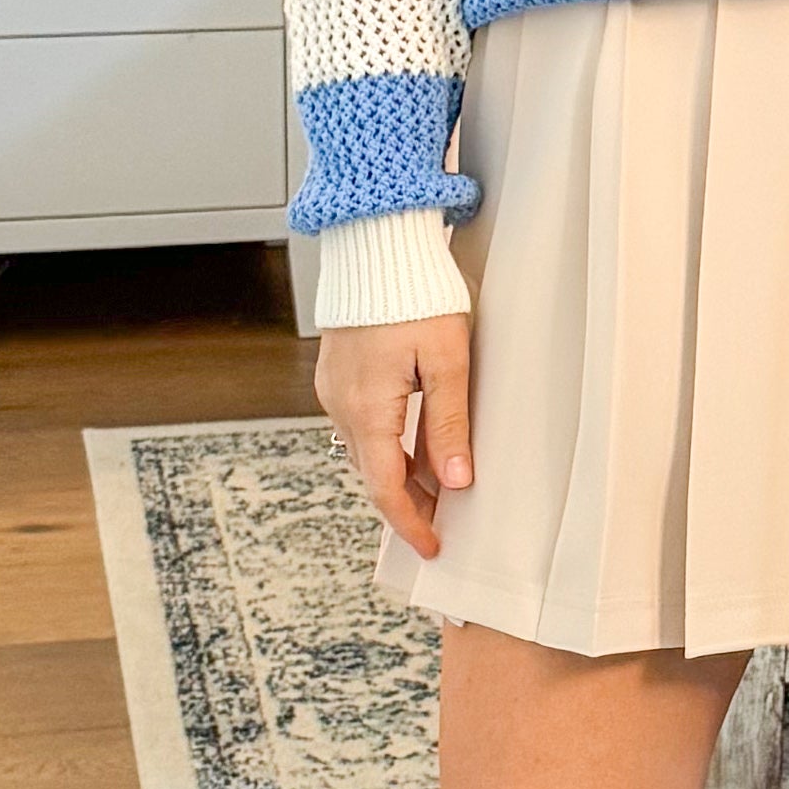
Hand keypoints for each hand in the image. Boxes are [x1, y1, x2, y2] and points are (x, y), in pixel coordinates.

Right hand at [316, 310, 471, 547]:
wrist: (375, 242)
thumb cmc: (414, 292)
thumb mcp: (446, 361)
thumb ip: (449, 424)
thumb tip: (456, 481)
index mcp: (367, 409)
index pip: (386, 489)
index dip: (411, 524)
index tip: (433, 546)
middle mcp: (340, 405)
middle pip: (374, 475)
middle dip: (408, 504)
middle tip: (445, 521)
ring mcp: (333, 390)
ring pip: (367, 451)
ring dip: (399, 474)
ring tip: (438, 485)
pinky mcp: (336, 374)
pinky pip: (360, 424)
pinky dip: (387, 444)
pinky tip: (415, 442)